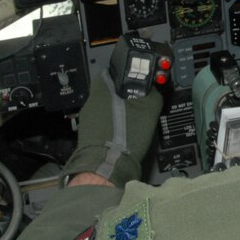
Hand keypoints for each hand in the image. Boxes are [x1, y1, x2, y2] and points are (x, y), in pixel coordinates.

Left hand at [62, 70, 162, 187]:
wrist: (107, 167)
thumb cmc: (125, 135)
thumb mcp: (148, 111)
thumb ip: (151, 94)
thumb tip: (153, 87)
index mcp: (102, 91)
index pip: (107, 72)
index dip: (121, 75)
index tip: (132, 81)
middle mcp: (90, 103)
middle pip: (106, 91)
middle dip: (120, 95)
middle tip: (136, 102)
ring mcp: (86, 120)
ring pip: (103, 108)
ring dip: (115, 111)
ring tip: (131, 120)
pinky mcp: (87, 135)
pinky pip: (100, 123)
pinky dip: (110, 125)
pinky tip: (122, 133)